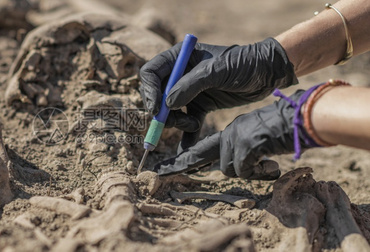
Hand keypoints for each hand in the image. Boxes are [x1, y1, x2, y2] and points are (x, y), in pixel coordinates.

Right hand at [139, 38, 297, 147]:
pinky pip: (187, 122)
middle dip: (161, 111)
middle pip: (157, 95)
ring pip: (170, 112)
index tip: (156, 108)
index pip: (151, 73)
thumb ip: (190, 85)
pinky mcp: (201, 105)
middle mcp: (181, 74)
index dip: (149, 91)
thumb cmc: (243, 63)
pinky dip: (186, 135)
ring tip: (193, 124)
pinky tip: (186, 149)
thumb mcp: (216, 71)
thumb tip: (166, 104)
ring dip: (177, 122)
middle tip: (172, 122)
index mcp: (179, 58)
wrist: (268, 73)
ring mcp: (190, 91)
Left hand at [154, 90, 314, 178]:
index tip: (165, 167)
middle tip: (160, 170)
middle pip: (204, 154)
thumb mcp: (260, 139)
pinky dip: (257, 171)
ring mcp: (237, 137)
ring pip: (229, 168)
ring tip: (266, 164)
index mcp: (233, 131)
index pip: (202, 146)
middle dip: (181, 163)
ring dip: (247, 171)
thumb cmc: (288, 129)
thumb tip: (233, 168)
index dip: (183, 159)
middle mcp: (231, 132)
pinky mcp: (247, 143)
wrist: (305, 116)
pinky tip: (271, 164)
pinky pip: (243, 169)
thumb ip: (244, 150)